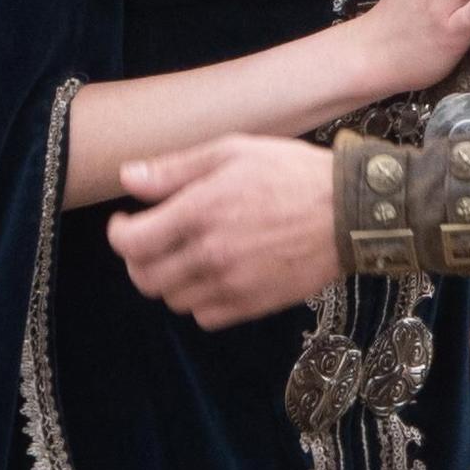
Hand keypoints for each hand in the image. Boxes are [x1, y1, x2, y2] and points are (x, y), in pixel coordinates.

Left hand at [110, 135, 339, 327]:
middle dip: (139, 259)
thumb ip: (176, 168)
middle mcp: (210, 253)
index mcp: (201, 211)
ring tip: (186, 256)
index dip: (118, 234)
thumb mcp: (233, 151)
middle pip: (145, 278)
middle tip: (152, 241)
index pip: (130, 243)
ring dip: (170, 280)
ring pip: (173, 300)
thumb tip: (128, 179)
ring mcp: (232, 284)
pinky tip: (213, 276)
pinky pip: (205, 317)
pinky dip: (200, 300)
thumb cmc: (292, 173)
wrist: (350, 212)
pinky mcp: (253, 305)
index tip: (125, 222)